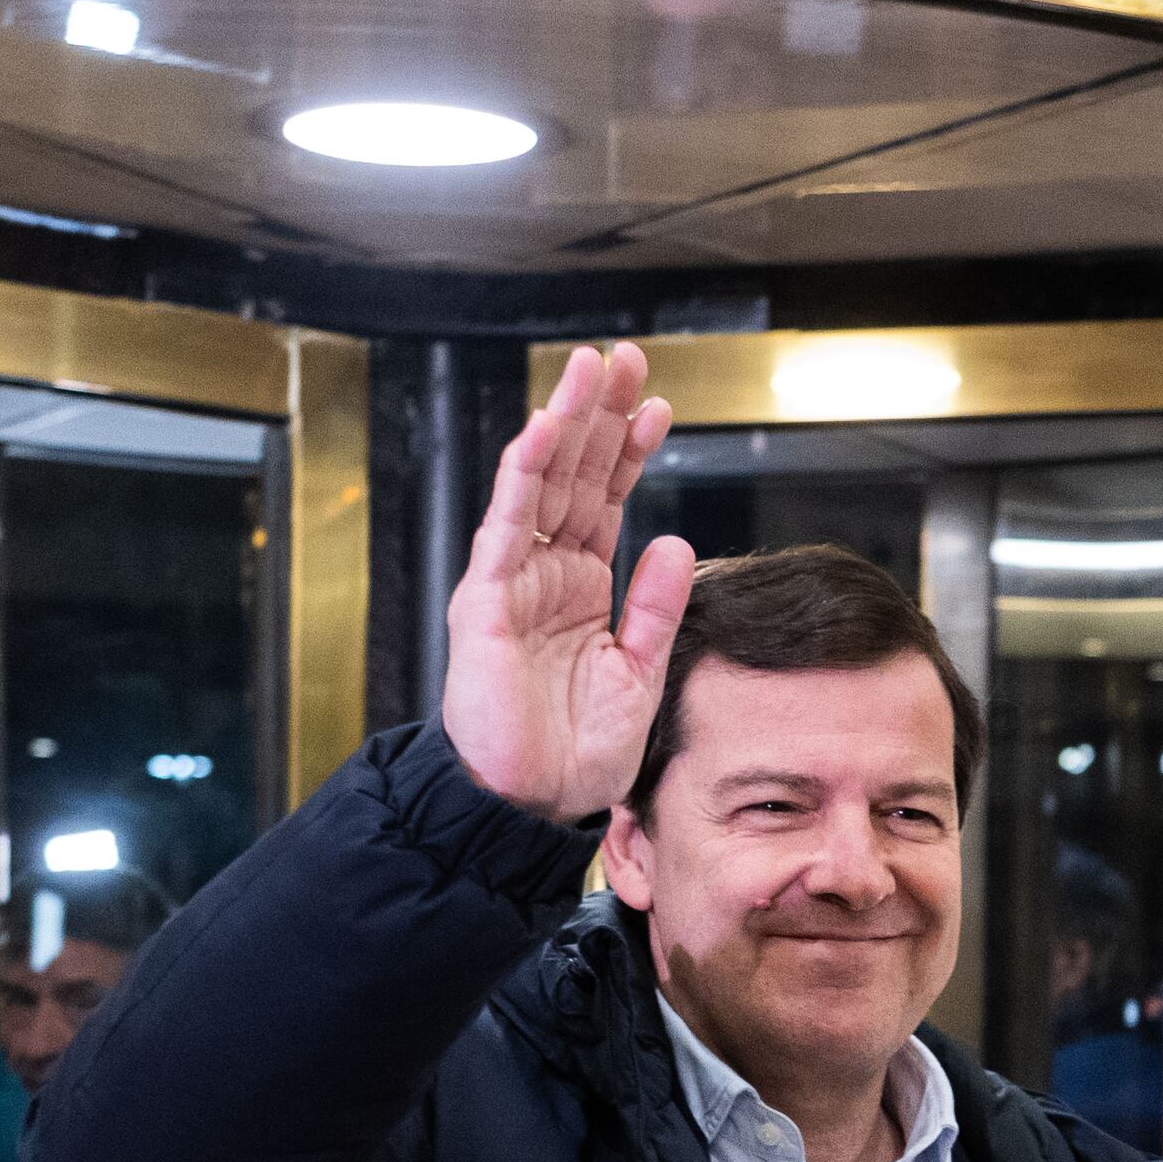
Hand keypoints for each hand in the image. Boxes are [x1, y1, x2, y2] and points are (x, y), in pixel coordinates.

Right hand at [438, 341, 696, 820]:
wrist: (530, 804)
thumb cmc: (576, 751)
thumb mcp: (640, 673)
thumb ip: (657, 608)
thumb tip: (679, 541)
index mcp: (582, 585)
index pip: (609, 499)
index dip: (633, 450)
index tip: (661, 404)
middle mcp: (545, 572)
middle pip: (576, 474)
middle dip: (600, 414)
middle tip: (624, 357)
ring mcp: (512, 581)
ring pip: (541, 484)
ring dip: (565, 423)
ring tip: (590, 369)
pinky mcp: (484, 602)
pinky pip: (506, 529)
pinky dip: (522, 479)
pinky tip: (543, 432)